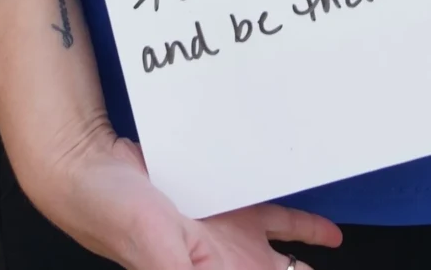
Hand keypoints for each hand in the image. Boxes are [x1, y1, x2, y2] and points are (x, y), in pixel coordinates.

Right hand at [22, 119, 341, 269]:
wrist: (92, 170)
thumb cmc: (113, 217)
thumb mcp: (158, 254)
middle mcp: (224, 266)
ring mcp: (228, 238)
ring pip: (285, 261)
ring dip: (311, 264)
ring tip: (338, 260)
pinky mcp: (227, 206)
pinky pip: (278, 220)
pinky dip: (306, 228)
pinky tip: (330, 232)